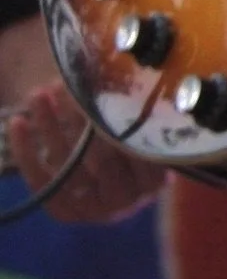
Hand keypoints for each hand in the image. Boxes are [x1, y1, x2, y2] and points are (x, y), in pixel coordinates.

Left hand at [6, 80, 159, 224]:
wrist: (125, 184)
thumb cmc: (140, 142)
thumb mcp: (149, 129)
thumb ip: (140, 108)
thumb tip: (120, 66)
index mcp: (155, 178)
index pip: (139, 150)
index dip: (122, 120)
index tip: (107, 87)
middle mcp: (127, 198)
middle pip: (103, 158)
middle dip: (82, 117)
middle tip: (68, 85)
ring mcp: (95, 208)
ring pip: (69, 166)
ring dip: (50, 127)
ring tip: (40, 94)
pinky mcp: (67, 212)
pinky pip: (43, 184)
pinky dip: (27, 153)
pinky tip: (19, 123)